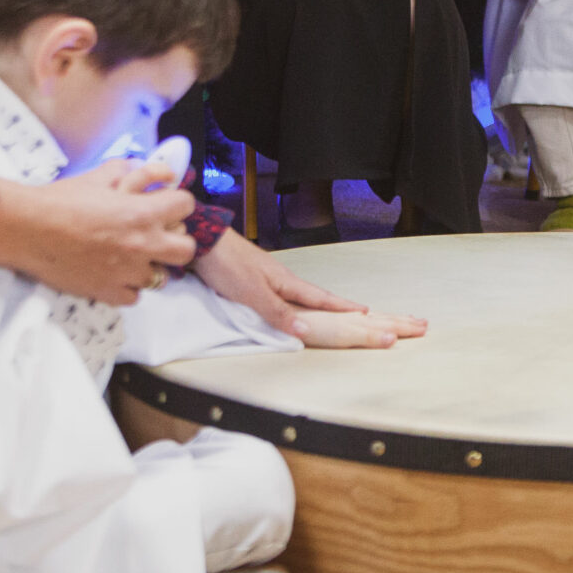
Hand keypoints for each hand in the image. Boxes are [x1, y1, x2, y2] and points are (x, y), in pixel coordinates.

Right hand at [0, 166, 197, 305]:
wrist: (26, 229)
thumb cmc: (58, 200)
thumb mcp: (97, 177)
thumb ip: (128, 171)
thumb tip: (149, 169)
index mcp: (142, 213)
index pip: (186, 206)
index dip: (176, 203)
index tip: (166, 204)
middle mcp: (142, 244)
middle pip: (186, 249)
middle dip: (176, 241)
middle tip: (157, 236)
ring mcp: (127, 272)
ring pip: (160, 277)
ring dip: (149, 266)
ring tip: (130, 257)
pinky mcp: (108, 292)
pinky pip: (134, 296)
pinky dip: (127, 287)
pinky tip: (113, 275)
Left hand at [190, 228, 428, 345]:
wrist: (201, 240)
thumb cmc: (226, 263)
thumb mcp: (253, 293)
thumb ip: (278, 313)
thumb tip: (308, 332)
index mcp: (287, 282)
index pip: (324, 299)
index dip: (346, 309)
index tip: (371, 315)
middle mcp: (283, 280)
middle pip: (321, 298)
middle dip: (345, 309)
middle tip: (370, 315)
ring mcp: (270, 279)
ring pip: (304, 297)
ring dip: (325, 307)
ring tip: (342, 314)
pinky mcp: (255, 281)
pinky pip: (287, 297)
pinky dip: (301, 305)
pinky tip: (299, 308)